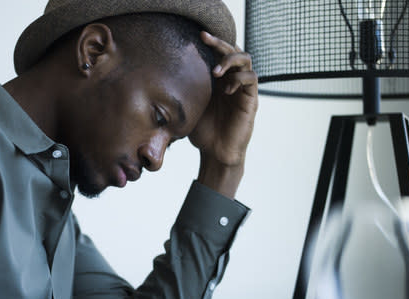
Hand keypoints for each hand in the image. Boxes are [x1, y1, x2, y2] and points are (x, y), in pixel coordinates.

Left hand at [189, 32, 258, 197]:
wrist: (215, 153)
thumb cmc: (202, 132)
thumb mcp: (188, 108)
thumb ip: (183, 93)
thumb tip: (157, 82)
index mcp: (219, 80)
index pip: (220, 53)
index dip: (213, 42)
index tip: (199, 36)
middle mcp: (232, 81)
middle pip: (234, 51)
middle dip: (220, 44)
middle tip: (206, 41)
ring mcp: (243, 89)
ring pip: (246, 60)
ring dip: (231, 60)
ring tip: (216, 72)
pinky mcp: (250, 100)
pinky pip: (251, 80)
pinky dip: (239, 79)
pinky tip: (226, 88)